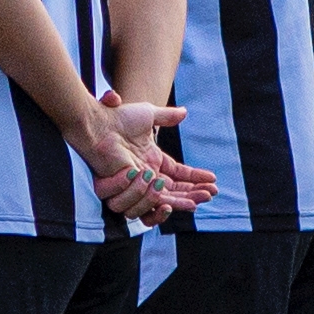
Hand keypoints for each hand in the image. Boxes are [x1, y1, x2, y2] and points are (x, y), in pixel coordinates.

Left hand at [86, 95, 214, 221]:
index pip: (178, 174)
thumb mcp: (148, 114)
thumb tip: (185, 112)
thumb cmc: (119, 117)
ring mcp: (137, 181)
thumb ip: (167, 116)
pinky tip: (169, 193)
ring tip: (199, 196)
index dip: (195, 178)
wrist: (100, 122)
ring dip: (181, 199)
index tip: (213, 180)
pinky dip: (158, 200)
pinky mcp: (129, 187)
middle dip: (194, 194)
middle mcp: (147, 174)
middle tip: (211, 194)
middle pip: (174, 191)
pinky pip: (146, 201)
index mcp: (153, 159)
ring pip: (162, 201)